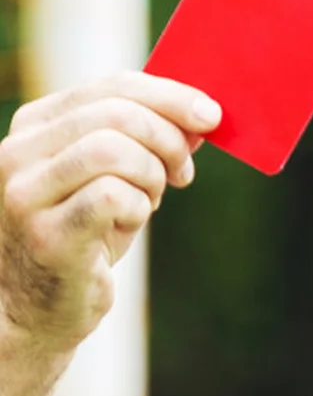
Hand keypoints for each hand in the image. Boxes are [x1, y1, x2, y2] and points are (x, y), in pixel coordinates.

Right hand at [0, 72, 221, 350]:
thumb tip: (199, 118)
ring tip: (149, 200)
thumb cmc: (83, 240)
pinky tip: (130, 222)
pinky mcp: (47, 234)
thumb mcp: (112, 180)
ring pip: (112, 149)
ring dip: (151, 175)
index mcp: (34, 126)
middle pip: (115, 113)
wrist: (37, 308)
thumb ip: (145, 145)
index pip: (109, 87)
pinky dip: (139, 207)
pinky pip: (113, 197)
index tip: (210, 116)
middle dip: (168, 139)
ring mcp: (27, 192)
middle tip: (183, 171)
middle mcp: (19, 151)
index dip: (169, 96)